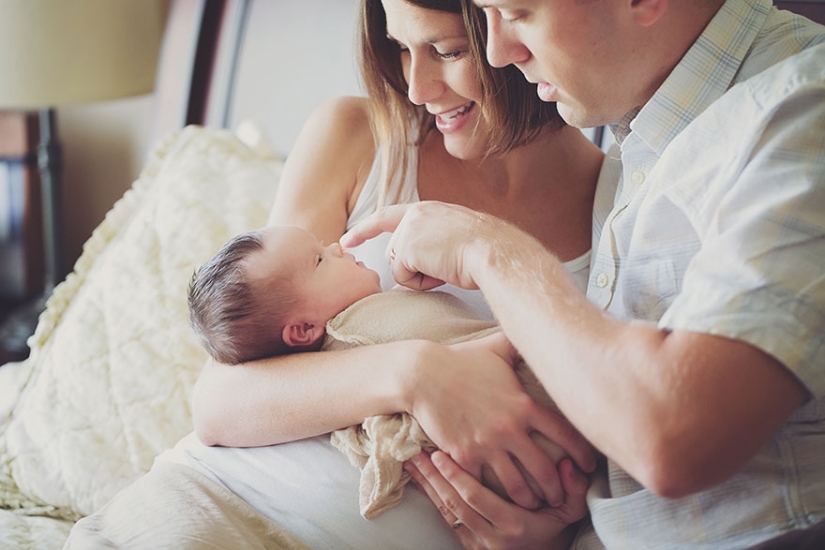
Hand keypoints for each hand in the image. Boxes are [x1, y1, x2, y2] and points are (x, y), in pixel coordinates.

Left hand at [341, 201, 498, 290]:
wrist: (494, 251)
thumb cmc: (486, 251)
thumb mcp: (457, 237)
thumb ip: (433, 242)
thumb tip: (421, 262)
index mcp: (429, 210)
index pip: (388, 216)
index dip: (365, 229)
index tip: (347, 240)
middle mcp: (416, 213)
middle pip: (395, 253)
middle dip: (412, 268)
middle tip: (445, 267)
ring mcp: (409, 229)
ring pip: (399, 266)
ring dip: (420, 276)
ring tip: (448, 267)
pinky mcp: (407, 247)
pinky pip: (403, 277)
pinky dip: (421, 283)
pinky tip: (442, 273)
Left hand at [406, 451, 589, 549]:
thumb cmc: (557, 530)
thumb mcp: (571, 511)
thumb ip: (573, 488)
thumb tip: (569, 464)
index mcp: (514, 526)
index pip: (476, 498)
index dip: (456, 476)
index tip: (440, 455)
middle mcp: (492, 537)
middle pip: (454, 504)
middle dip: (433, 478)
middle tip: (416, 454)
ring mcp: (479, 544)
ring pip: (446, 513)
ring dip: (427, 487)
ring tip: (411, 464)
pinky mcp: (470, 546)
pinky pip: (447, 521)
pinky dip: (432, 499)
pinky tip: (421, 482)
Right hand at [409, 332, 595, 508]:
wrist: (423, 374)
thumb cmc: (461, 360)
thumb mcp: (497, 348)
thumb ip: (522, 345)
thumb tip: (540, 328)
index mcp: (524, 405)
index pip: (565, 434)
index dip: (582, 453)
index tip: (589, 465)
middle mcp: (510, 428)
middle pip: (546, 470)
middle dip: (558, 489)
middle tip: (562, 497)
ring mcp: (487, 445)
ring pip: (518, 486)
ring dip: (529, 499)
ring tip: (534, 506)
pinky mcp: (465, 456)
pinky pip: (484, 485)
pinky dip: (492, 495)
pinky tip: (498, 500)